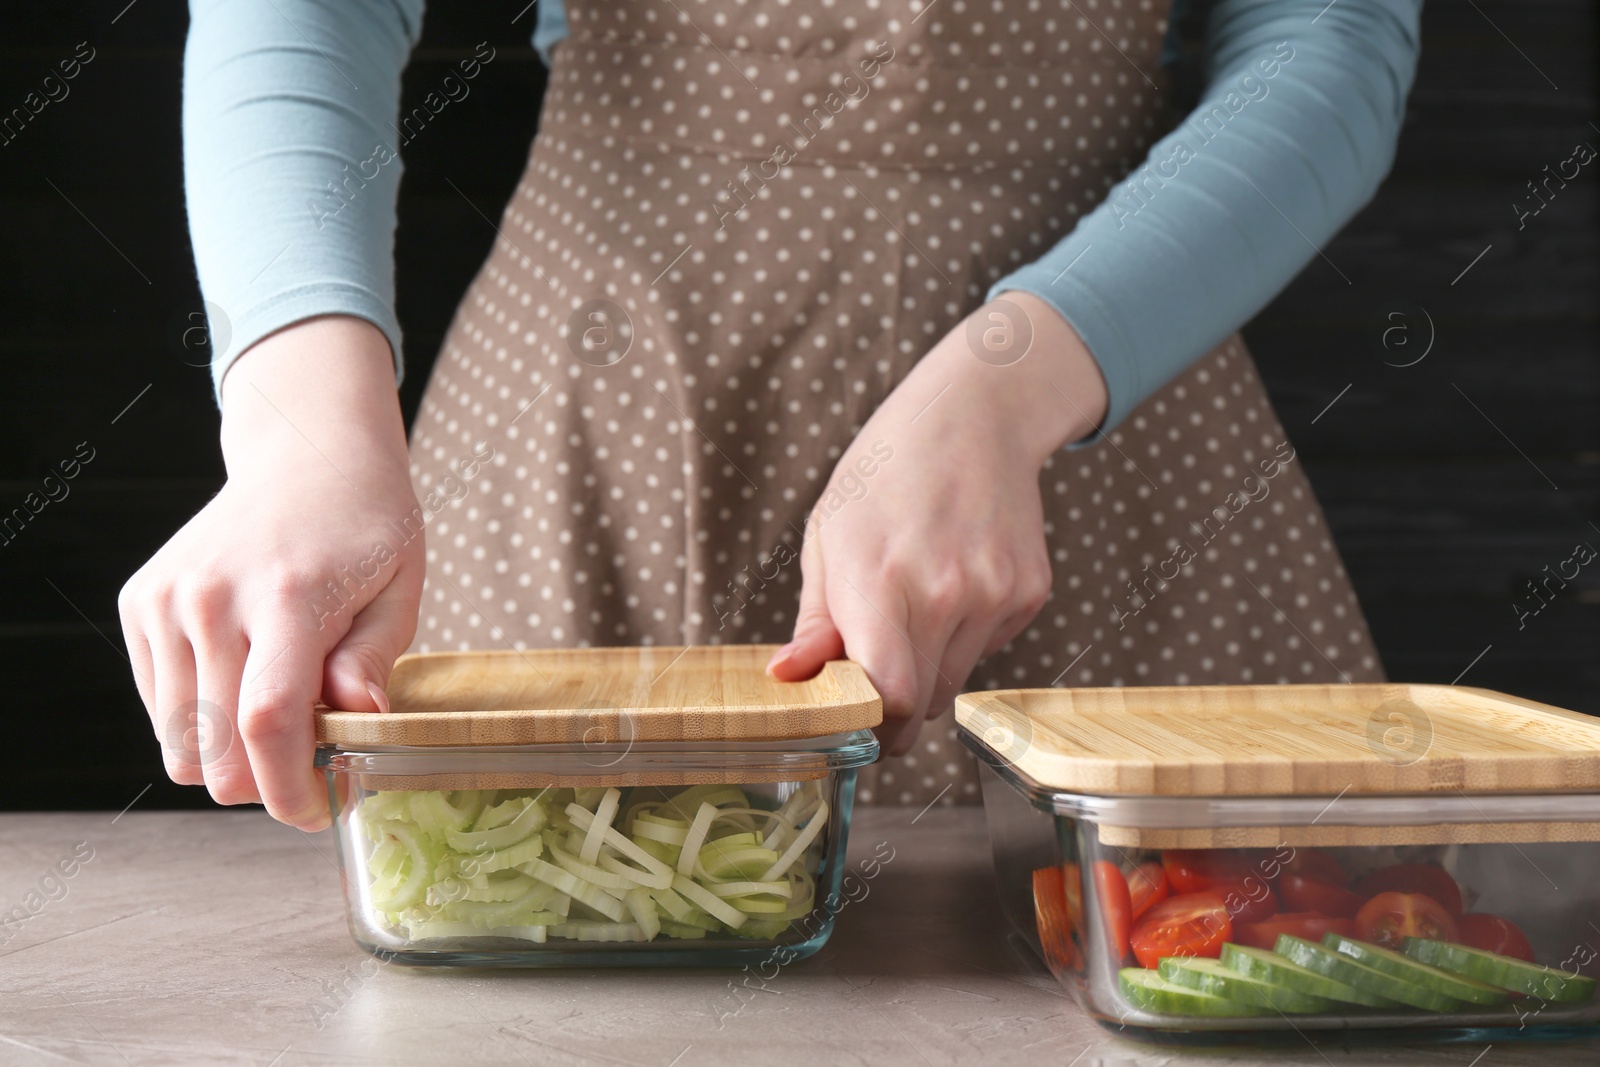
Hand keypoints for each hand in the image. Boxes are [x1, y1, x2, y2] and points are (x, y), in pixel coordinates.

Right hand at [118, 316, 421, 828]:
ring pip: (179, 743)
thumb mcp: (398, 589)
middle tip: (315, 760)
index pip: (270, 720)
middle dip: (267, 781)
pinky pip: (163, 708)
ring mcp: (166, 601)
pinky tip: (248, 676)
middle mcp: (211, 598)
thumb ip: (372, 660)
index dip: (288, 787)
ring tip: (285, 711)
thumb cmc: (365, 526)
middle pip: (217, 751)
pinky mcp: (140, 605)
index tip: (318, 812)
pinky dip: (204, 718)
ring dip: (232, 755)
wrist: (307, 456)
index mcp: (286, 596)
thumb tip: (360, 722)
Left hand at [767, 292, 1108, 753]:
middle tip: (873, 687)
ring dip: (928, 670)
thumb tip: (789, 680)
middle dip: (895, 712)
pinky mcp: (1029, 593)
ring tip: (913, 610)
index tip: (856, 728)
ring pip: (955, 682)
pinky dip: (965, 638)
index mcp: (880, 580)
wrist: (974, 418)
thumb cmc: (884, 475)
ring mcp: (995, 594)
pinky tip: (953, 584)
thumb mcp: (828, 537)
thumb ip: (815, 620)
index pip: (889, 698)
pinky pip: (987, 649)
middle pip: (923, 704)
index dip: (872, 728)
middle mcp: (945, 593)